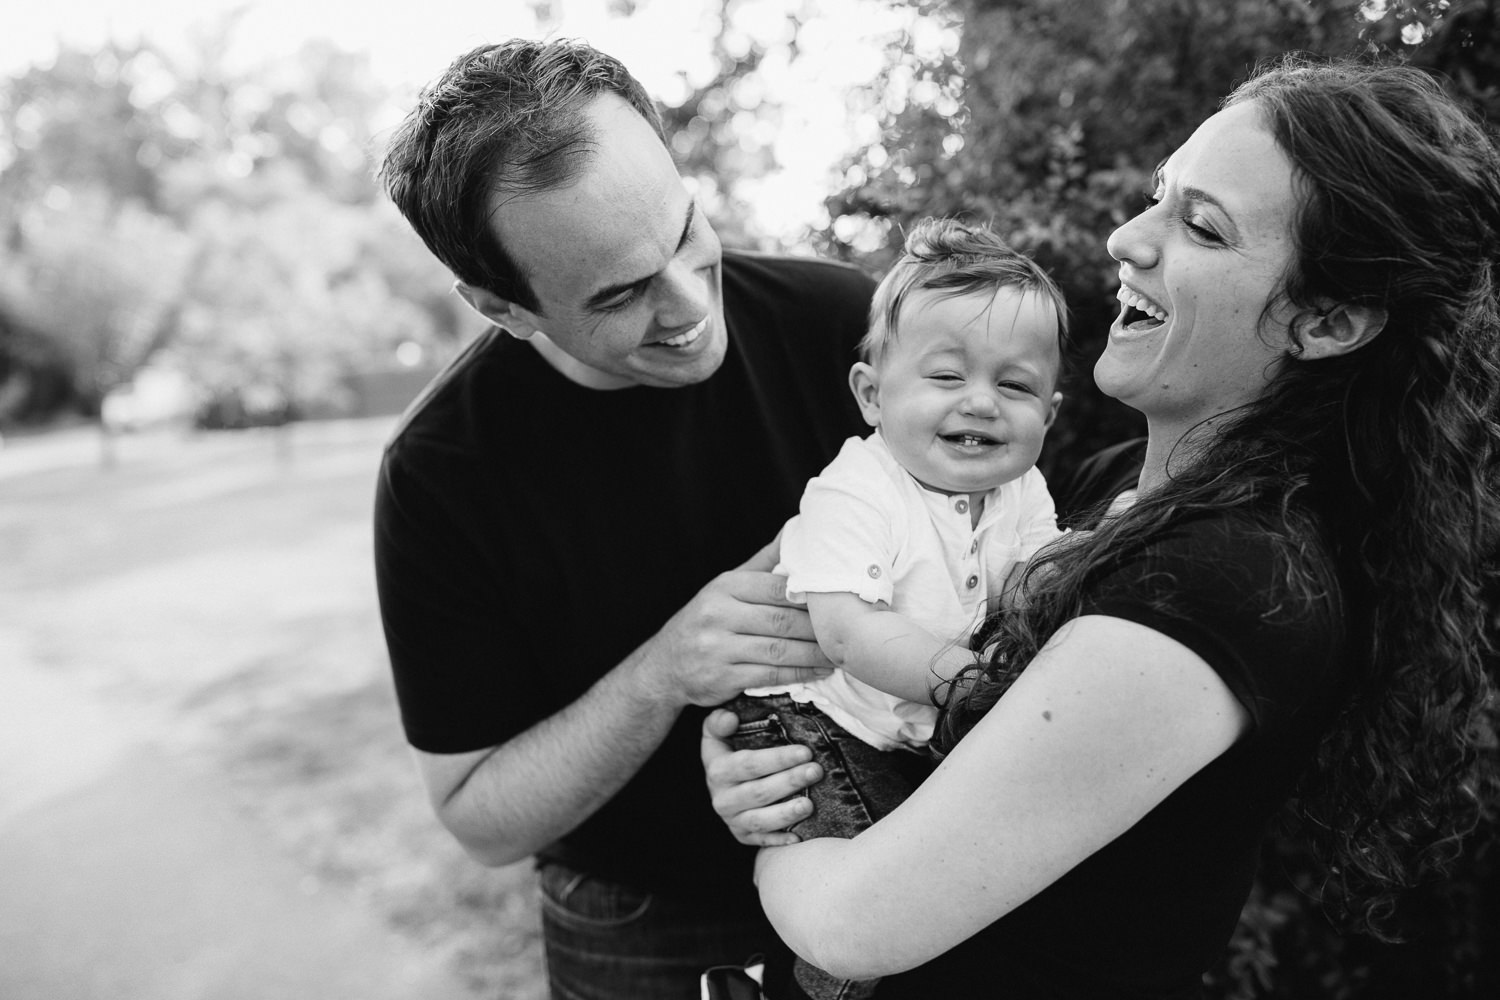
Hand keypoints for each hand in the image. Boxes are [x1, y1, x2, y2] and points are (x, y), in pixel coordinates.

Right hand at [635, 535, 834, 707]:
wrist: (663, 666)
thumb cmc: (706, 619)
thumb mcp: (725, 586)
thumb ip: (763, 564)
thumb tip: (796, 530)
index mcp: (724, 587)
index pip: (775, 587)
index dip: (810, 595)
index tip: (839, 599)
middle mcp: (717, 615)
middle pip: (781, 620)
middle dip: (818, 628)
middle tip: (850, 630)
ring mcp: (717, 648)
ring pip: (778, 650)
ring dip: (815, 654)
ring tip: (840, 653)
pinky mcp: (721, 678)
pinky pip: (769, 676)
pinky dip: (799, 675)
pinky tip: (819, 672)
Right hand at [701, 708, 823, 845]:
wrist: (719, 784)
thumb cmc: (727, 751)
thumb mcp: (715, 733)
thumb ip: (719, 722)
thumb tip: (730, 717)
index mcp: (718, 771)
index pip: (749, 764)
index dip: (777, 758)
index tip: (805, 751)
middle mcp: (723, 799)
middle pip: (759, 792)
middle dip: (790, 781)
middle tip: (816, 771)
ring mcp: (733, 820)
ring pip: (760, 821)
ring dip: (786, 813)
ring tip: (810, 805)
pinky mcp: (743, 836)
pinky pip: (761, 841)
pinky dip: (779, 840)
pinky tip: (799, 837)